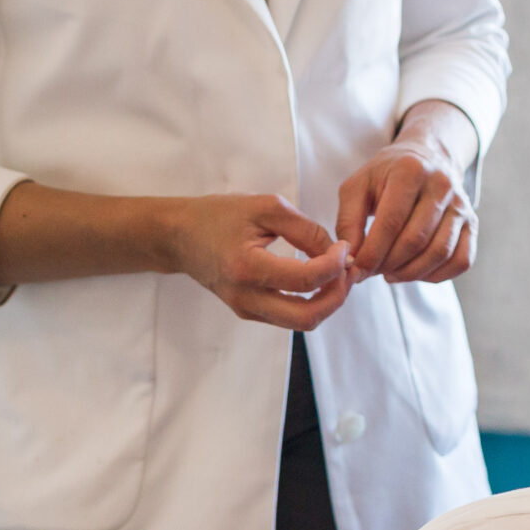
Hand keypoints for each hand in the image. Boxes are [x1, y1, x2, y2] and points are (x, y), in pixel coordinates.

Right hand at [164, 194, 351, 329]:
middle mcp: (246, 298)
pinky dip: (311, 302)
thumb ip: (305, 229)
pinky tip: (318, 278)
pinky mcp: (248, 312)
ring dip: (327, 301)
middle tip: (349, 269)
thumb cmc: (220, 216)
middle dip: (338, 294)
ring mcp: (246, 310)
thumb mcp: (266, 207)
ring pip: (301, 323)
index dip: (335, 265)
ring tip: (338, 274)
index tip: (344, 246)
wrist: (180, 237)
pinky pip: (289, 317)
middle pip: (308, 317)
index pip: (306, 280)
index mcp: (248, 268)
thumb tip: (337, 252)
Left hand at [335, 139, 475, 282]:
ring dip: (411, 273)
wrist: (427, 158)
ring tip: (390, 274)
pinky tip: (416, 272)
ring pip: (440, 253)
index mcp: (410, 170)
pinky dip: (438, 275)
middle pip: (416, 240)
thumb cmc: (386, 176)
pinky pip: (462, 260)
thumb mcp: (358, 186)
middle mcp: (441, 185)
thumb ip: (348, 221)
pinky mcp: (471, 222)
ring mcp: (461, 205)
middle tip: (371, 271)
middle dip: (388, 264)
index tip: (356, 269)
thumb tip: (351, 260)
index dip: (371, 252)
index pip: (391, 222)